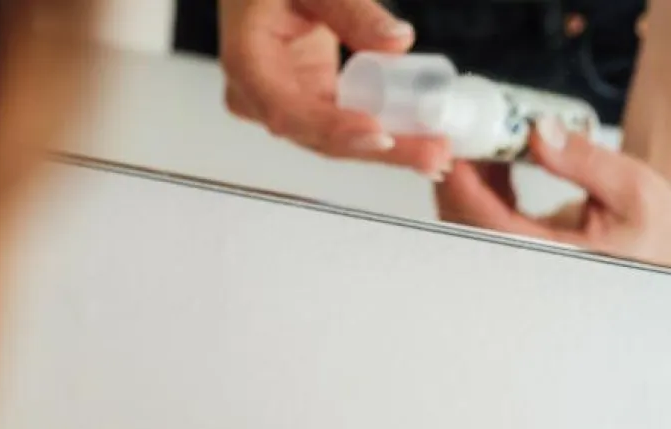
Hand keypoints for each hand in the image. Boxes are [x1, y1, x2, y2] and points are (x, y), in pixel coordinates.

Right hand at [220, 0, 450, 173]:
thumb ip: (351, 9)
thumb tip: (398, 42)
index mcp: (247, 62)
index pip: (288, 111)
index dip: (335, 129)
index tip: (380, 135)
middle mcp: (261, 96)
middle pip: (322, 138)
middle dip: (382, 150)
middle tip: (433, 156)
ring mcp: (285, 104)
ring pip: (339, 140)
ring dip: (391, 149)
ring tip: (438, 154)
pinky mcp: (308, 102)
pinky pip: (347, 125)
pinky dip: (386, 133)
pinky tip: (422, 142)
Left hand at [435, 122, 670, 267]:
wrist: (662, 254)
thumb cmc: (651, 234)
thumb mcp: (631, 191)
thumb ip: (583, 161)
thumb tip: (539, 130)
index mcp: (546, 258)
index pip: (485, 224)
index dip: (461, 185)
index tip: (454, 148)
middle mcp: (525, 262)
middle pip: (466, 224)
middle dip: (457, 176)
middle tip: (461, 131)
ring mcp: (521, 254)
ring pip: (473, 220)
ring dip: (471, 177)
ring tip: (484, 134)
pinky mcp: (525, 244)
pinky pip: (489, 215)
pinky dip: (487, 183)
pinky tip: (499, 154)